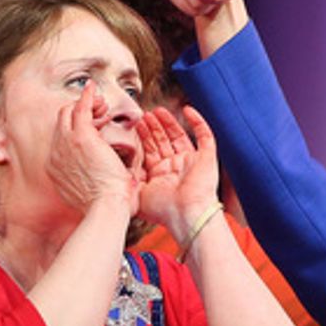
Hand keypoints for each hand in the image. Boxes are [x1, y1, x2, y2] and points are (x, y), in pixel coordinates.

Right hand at [46, 80, 138, 215]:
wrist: (105, 208)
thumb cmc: (103, 209)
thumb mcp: (90, 196)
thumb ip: (89, 185)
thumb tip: (102, 181)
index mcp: (55, 170)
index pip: (61, 142)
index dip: (74, 133)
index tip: (93, 131)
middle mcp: (55, 155)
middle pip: (61, 124)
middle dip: (77, 115)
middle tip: (98, 114)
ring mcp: (65, 144)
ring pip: (69, 114)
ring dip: (85, 107)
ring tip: (101, 106)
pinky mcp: (81, 136)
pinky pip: (81, 108)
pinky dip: (87, 98)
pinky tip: (94, 89)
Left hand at [136, 105, 221, 241]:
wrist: (185, 215)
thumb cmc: (164, 210)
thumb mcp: (139, 193)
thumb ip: (130, 179)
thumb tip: (118, 170)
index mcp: (162, 176)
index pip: (152, 150)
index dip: (145, 136)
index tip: (136, 124)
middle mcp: (176, 168)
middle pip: (164, 141)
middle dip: (154, 127)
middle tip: (144, 114)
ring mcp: (192, 162)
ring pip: (180, 136)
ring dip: (169, 122)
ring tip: (157, 110)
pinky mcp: (207, 158)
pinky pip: (205, 135)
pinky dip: (198, 121)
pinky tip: (187, 110)